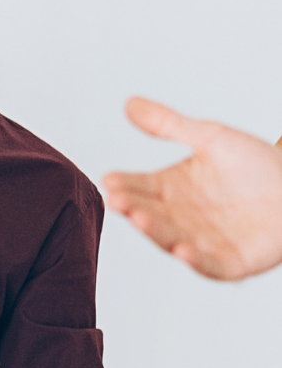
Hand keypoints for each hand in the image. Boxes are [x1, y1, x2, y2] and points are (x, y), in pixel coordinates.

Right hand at [104, 98, 281, 280]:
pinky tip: (181, 250)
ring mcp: (202, 242)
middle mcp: (181, 218)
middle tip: (118, 199)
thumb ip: (169, 125)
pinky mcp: (229, 263)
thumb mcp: (211, 137)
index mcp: (172, 189)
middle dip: (133, 208)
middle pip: (150, 214)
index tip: (109, 178)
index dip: (124, 184)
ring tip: (139, 217)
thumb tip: (129, 103)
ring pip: (171, 239)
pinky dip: (194, 260)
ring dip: (155, 231)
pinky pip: (208, 264)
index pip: (140, 187)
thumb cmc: (257, 165)